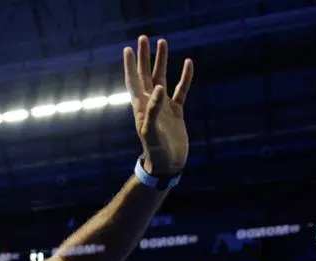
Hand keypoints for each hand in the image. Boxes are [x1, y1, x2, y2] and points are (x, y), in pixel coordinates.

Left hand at [124, 35, 193, 178]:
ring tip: (163, 42)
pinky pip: (181, 90)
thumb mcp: (151, 132)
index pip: (134, 81)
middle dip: (144, 57)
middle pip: (146, 74)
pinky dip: (184, 77)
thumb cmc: (155, 152)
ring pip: (162, 78)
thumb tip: (158, 88)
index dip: (130, 65)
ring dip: (162, 61)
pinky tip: (188, 64)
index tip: (128, 49)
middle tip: (144, 38)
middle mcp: (151, 104)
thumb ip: (152, 111)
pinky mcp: (177, 112)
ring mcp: (164, 107)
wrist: (167, 167)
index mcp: (141, 107)